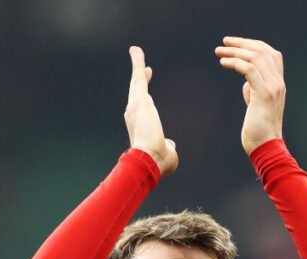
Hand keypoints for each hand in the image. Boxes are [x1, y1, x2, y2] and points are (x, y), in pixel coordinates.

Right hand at [125, 46, 177, 175]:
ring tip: (136, 51)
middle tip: (144, 68)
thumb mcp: (167, 152)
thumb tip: (172, 145)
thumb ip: (169, 146)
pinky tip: (136, 50)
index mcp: (139, 126)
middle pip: (137, 92)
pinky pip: (137, 76)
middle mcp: (134, 114)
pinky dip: (137, 62)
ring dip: (136, 65)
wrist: (148, 159)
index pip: (142, 108)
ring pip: (136, 81)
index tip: (147, 89)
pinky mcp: (139, 99)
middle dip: (139, 80)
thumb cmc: (158, 161)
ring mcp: (135, 105)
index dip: (144, 97)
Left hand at [215, 37, 284, 154]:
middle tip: (224, 43)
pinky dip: (235, 62)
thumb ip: (254, 92)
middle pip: (262, 51)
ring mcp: (273, 87)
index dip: (253, 45)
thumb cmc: (258, 132)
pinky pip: (249, 69)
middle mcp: (278, 83)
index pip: (271, 54)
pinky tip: (223, 63)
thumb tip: (246, 84)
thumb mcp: (257, 107)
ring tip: (219, 52)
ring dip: (235, 51)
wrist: (266, 147)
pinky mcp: (264, 94)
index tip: (236, 44)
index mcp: (279, 84)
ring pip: (255, 57)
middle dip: (241, 43)